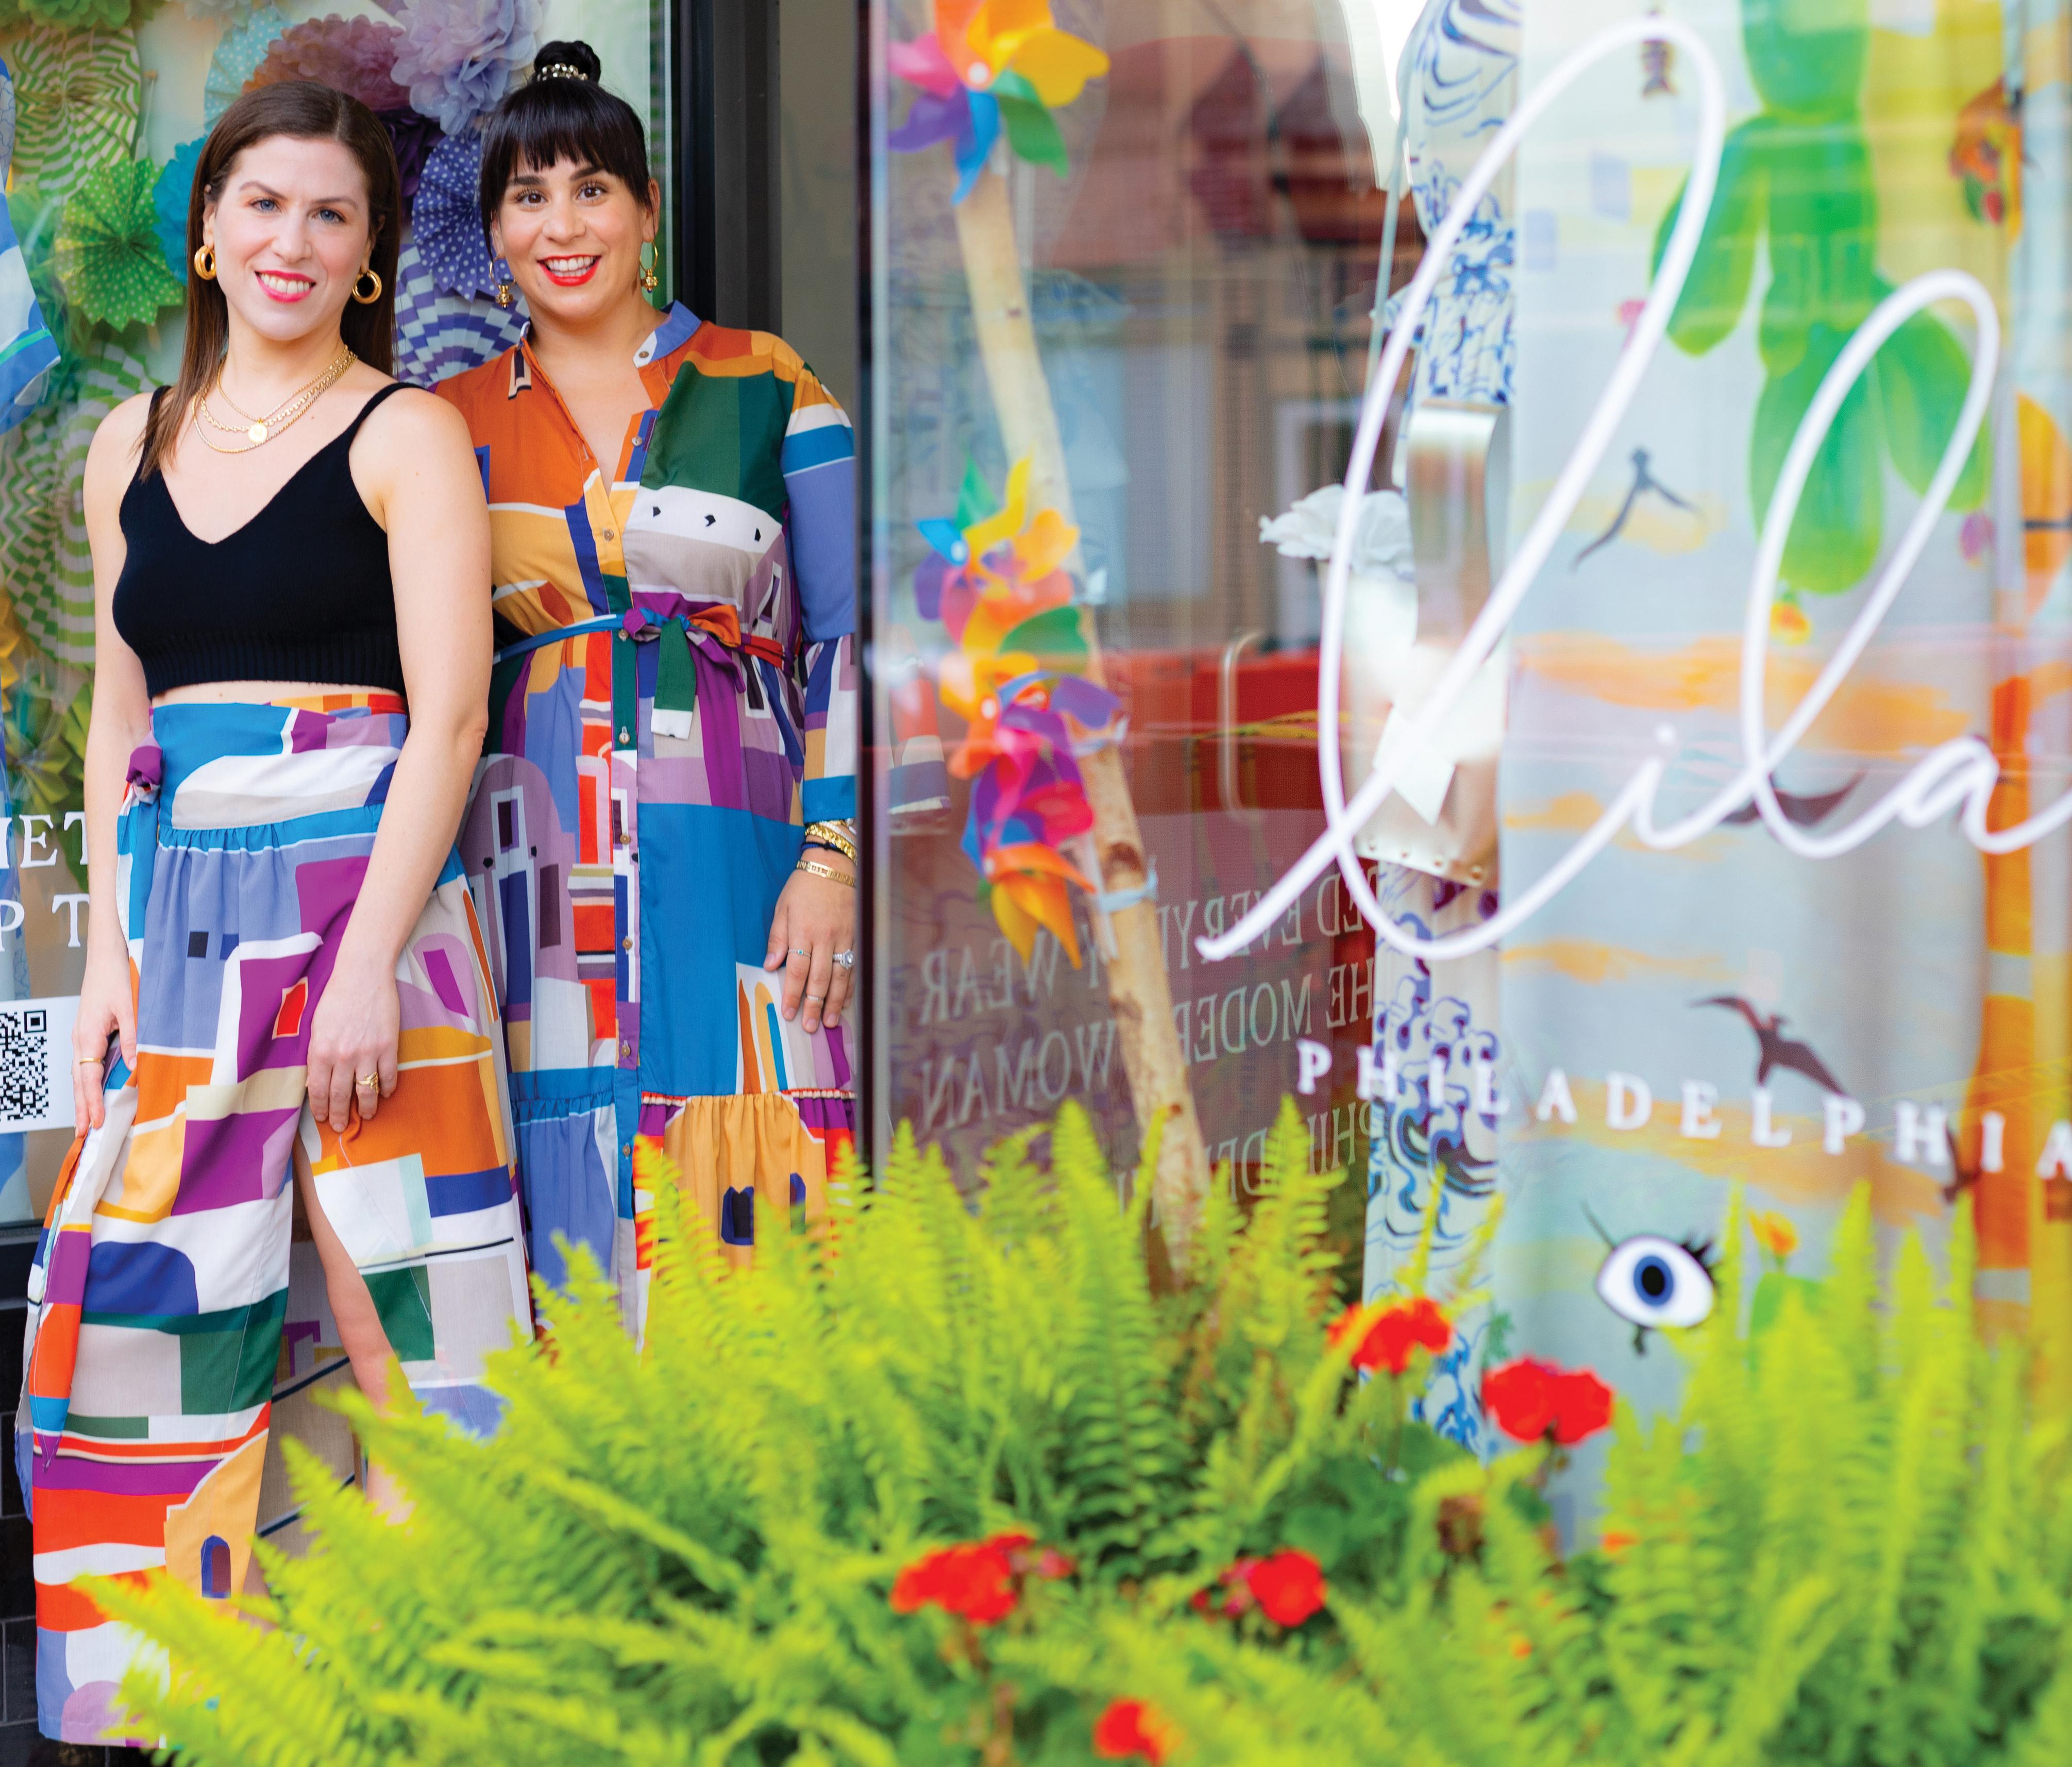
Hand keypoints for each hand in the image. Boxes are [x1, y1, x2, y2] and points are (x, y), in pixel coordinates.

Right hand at [71, 940, 135, 1133]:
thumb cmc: (116, 977)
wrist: (106, 955)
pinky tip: (96, 1090)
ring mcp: (83, 1036)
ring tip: (87, 1120)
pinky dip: (89, 1080)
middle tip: (83, 1134)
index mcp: (87, 1036)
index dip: (91, 1102)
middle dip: (81, 1107)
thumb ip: (134, 1039)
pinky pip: (88, 1062)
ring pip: (81, 1073)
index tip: (95, 1123)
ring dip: (84, 1096)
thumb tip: (136, 1068)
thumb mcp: (130, 1009)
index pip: (87, 1078)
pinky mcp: (90, 1032)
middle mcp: (81, 1039)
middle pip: (78, 1081)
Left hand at [305, 956, 399, 1132]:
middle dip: (340, 1115)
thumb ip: (316, 1053)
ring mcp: (367, 1052)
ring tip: (368, 1116)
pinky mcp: (388, 1046)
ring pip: (366, 1091)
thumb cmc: (336, 997)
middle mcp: (343, 1056)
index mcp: (321, 1051)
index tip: (322, 1118)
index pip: (317, 1090)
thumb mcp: (316, 1026)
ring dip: (366, 1108)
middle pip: (340, 1096)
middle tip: (341, 1126)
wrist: (363, 975)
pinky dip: (388, 1088)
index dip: (320, 1108)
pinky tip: (386, 1093)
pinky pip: (388, 1075)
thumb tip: (316, 1079)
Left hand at [764, 861, 856, 1034]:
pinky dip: (850, 986)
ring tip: (831, 1022)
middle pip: (820, 979)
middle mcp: (825, 938)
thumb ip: (778, 938)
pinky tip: (847, 1000)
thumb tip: (771, 965)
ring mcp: (844, 938)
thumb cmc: (804, 885)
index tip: (788, 1013)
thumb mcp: (782, 908)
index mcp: (803, 931)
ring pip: (840, 976)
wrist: (834, 864)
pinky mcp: (857, 936)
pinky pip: (853, 966)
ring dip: (835, 1002)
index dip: (792, 993)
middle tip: (811, 1027)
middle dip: (815, 1005)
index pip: (797, 970)